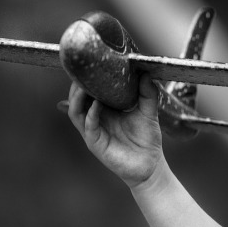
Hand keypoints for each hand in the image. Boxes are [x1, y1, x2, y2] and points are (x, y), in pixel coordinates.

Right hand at [67, 73, 165, 188]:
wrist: (150, 164)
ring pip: (76, 111)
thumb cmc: (147, 138)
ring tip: (83, 85)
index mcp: (105, 109)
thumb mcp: (149, 111)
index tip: (90, 62)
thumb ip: (148, 93)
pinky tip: (96, 105)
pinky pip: (88, 126)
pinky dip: (91, 114)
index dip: (87, 79)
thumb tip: (146, 72)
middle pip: (77, 99)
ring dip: (78, 98)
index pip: (89, 91)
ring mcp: (93, 131)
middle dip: (77, 85)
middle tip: (82, 70)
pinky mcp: (96, 143)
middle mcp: (95, 118)